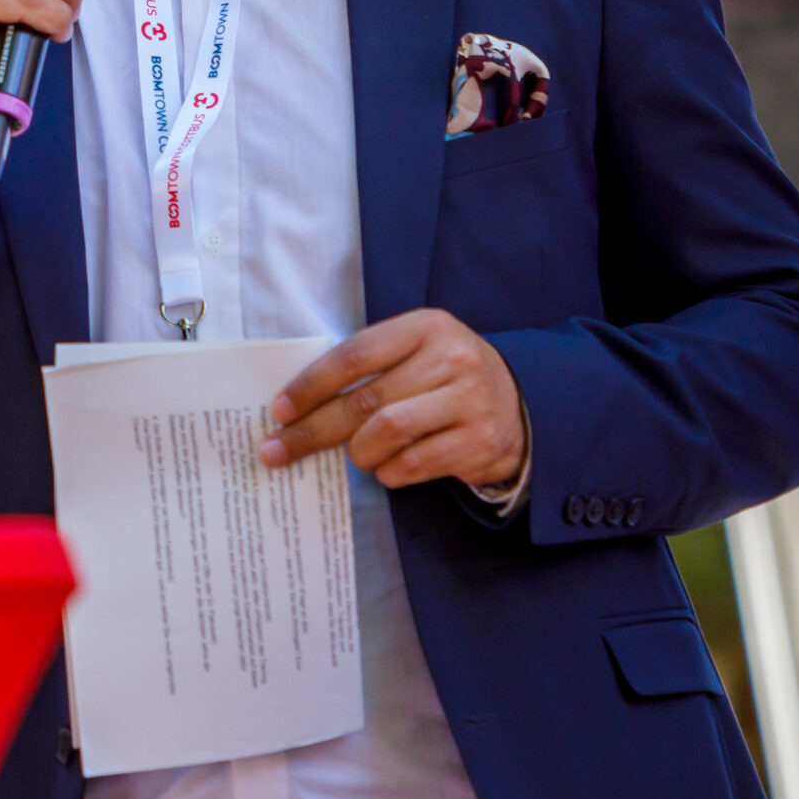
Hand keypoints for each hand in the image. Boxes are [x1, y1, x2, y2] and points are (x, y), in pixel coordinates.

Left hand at [260, 309, 528, 490]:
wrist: (521, 402)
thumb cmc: (446, 377)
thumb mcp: (417, 352)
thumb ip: (370, 368)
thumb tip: (298, 406)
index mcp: (426, 327)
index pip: (355, 354)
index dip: (311, 384)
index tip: (279, 410)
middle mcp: (451, 359)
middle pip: (365, 400)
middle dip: (313, 430)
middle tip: (277, 450)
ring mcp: (469, 401)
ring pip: (386, 433)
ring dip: (357, 453)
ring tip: (355, 456)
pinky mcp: (479, 441)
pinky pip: (412, 463)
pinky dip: (388, 471)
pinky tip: (387, 467)